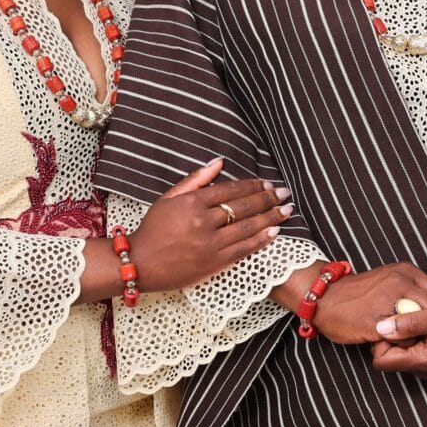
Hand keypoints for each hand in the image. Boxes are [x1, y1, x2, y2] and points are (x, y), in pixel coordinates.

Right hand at [130, 159, 290, 291]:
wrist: (139, 264)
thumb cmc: (152, 229)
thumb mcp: (169, 198)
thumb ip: (196, 180)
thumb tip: (219, 162)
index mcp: (192, 203)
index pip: (231, 190)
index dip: (253, 185)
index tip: (267, 183)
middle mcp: (203, 222)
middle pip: (244, 207)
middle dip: (268, 198)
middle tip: (284, 193)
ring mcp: (209, 244)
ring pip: (248, 227)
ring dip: (271, 217)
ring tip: (287, 210)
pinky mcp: (213, 263)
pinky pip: (243, 249)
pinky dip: (261, 239)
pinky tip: (275, 231)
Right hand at [312, 263, 426, 345]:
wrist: (325, 298)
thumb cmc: (360, 293)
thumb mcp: (390, 278)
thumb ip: (412, 288)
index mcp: (407, 272)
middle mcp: (400, 282)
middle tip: (424, 336)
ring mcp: (388, 301)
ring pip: (421, 326)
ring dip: (417, 336)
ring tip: (408, 339)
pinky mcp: (376, 321)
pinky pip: (402, 338)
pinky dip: (401, 344)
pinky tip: (392, 342)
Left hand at [368, 295, 426, 378]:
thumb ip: (410, 323)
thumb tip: (381, 327)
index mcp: (423, 361)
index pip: (381, 360)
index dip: (380, 338)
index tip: (392, 318)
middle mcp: (423, 367)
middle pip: (388, 354)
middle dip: (391, 333)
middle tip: (406, 311)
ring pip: (400, 349)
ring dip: (403, 330)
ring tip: (418, 313)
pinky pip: (412, 345)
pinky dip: (413, 331)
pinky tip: (425, 316)